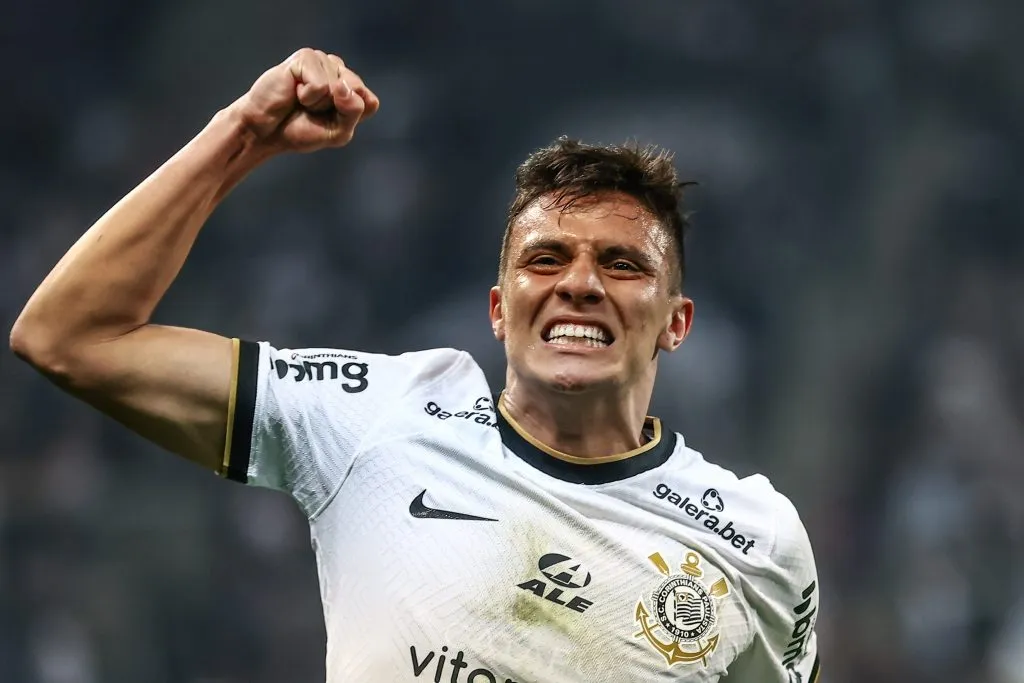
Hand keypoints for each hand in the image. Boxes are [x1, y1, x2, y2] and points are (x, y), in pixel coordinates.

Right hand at [233, 48, 378, 153]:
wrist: (264, 131)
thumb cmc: (299, 129)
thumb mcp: (338, 132)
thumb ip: (353, 113)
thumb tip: (343, 86)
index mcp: (350, 87)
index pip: (370, 103)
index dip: (350, 119)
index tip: (329, 121)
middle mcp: (338, 70)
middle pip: (358, 92)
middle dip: (336, 110)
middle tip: (313, 111)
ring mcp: (323, 61)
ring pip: (338, 89)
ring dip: (318, 104)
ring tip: (301, 101)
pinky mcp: (306, 57)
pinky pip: (321, 85)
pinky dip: (307, 96)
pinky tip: (294, 92)